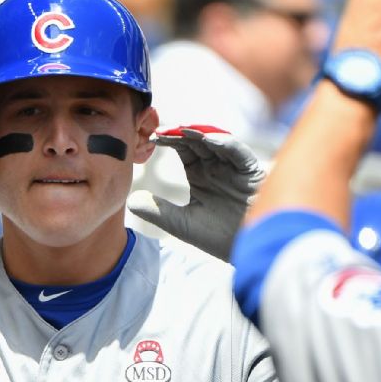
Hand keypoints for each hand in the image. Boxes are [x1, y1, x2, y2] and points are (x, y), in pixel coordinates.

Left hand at [128, 126, 264, 260]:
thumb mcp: (182, 224)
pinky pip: (238, 152)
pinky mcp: (251, 171)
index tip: (149, 139)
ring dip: (199, 134)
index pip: (182, 150)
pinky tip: (208, 141)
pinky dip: (224, 144)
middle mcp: (217, 166)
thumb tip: (129, 201)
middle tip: (160, 130)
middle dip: (179, 133)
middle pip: (197, 141)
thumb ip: (158, 212)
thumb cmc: (220, 238)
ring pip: (216, 141)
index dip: (167, 141)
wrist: (250, 251)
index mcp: (201, 175)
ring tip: (180, 129)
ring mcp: (234, 167)